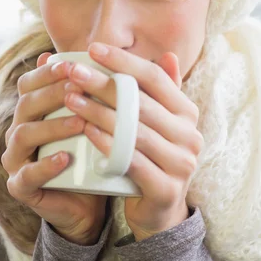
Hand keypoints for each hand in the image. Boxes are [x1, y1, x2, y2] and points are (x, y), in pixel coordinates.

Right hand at [1, 53, 107, 244]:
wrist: (90, 201)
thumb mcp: (95, 119)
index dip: (48, 72)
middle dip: (52, 92)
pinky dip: (45, 165)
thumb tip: (108, 53)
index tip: (73, 64)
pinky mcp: (21, 186)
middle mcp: (18, 130)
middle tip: (78, 86)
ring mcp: (16, 159)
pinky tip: (66, 157)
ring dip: (53, 126)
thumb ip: (95, 91)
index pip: (29, 83)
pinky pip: (27, 174)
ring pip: (24, 134)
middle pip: (26, 104)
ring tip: (80, 122)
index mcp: (31, 111)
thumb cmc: (93, 153)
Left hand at [64, 43, 203, 241]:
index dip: (124, 61)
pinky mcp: (166, 188)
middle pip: (141, 101)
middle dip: (103, 83)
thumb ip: (161, 90)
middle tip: (73, 72)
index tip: (93, 49)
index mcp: (187, 112)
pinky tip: (85, 130)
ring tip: (70, 98)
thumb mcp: (159, 121)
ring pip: (134, 130)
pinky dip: (107, 144)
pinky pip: (132, 160)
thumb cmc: (150, 156)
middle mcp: (190, 135)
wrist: (159, 212)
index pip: (154, 78)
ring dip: (99, 111)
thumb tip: (166, 54)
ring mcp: (181, 163)